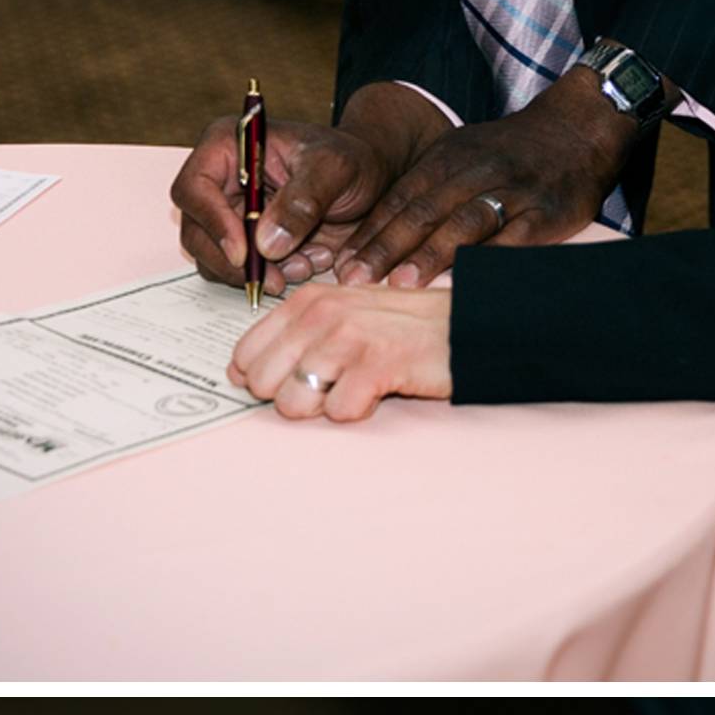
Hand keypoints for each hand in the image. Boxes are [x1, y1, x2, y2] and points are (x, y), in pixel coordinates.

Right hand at [169, 84, 449, 295]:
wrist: (368, 177)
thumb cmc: (349, 158)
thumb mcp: (333, 170)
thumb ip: (301, 202)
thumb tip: (266, 244)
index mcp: (227, 145)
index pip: (194, 188)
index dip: (212, 223)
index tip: (244, 253)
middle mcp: (219, 180)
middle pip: (196, 231)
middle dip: (234, 262)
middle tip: (274, 280)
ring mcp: (228, 212)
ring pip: (215, 258)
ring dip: (256, 273)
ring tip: (306, 263)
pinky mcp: (245, 239)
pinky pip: (241, 270)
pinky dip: (270, 277)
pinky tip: (307, 263)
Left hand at [228, 285, 450, 420]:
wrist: (470, 326)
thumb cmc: (406, 329)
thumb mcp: (344, 318)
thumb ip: (296, 339)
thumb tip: (244, 374)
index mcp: (307, 301)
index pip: (246, 355)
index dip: (265, 380)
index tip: (295, 383)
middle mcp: (321, 313)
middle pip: (263, 384)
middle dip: (293, 397)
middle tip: (334, 386)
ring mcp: (347, 336)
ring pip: (294, 402)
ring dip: (326, 408)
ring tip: (358, 387)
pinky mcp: (377, 362)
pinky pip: (339, 412)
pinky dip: (359, 412)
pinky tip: (381, 391)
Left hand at [336, 66, 641, 289]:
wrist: (577, 130)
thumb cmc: (508, 154)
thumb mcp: (460, 156)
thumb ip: (421, 192)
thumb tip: (370, 239)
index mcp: (447, 158)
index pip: (400, 198)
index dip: (369, 232)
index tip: (340, 264)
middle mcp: (476, 171)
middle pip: (424, 211)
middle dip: (387, 248)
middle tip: (355, 279)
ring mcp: (512, 193)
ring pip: (464, 224)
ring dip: (430, 255)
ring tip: (401, 284)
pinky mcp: (546, 214)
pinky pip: (513, 240)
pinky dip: (487, 262)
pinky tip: (463, 284)